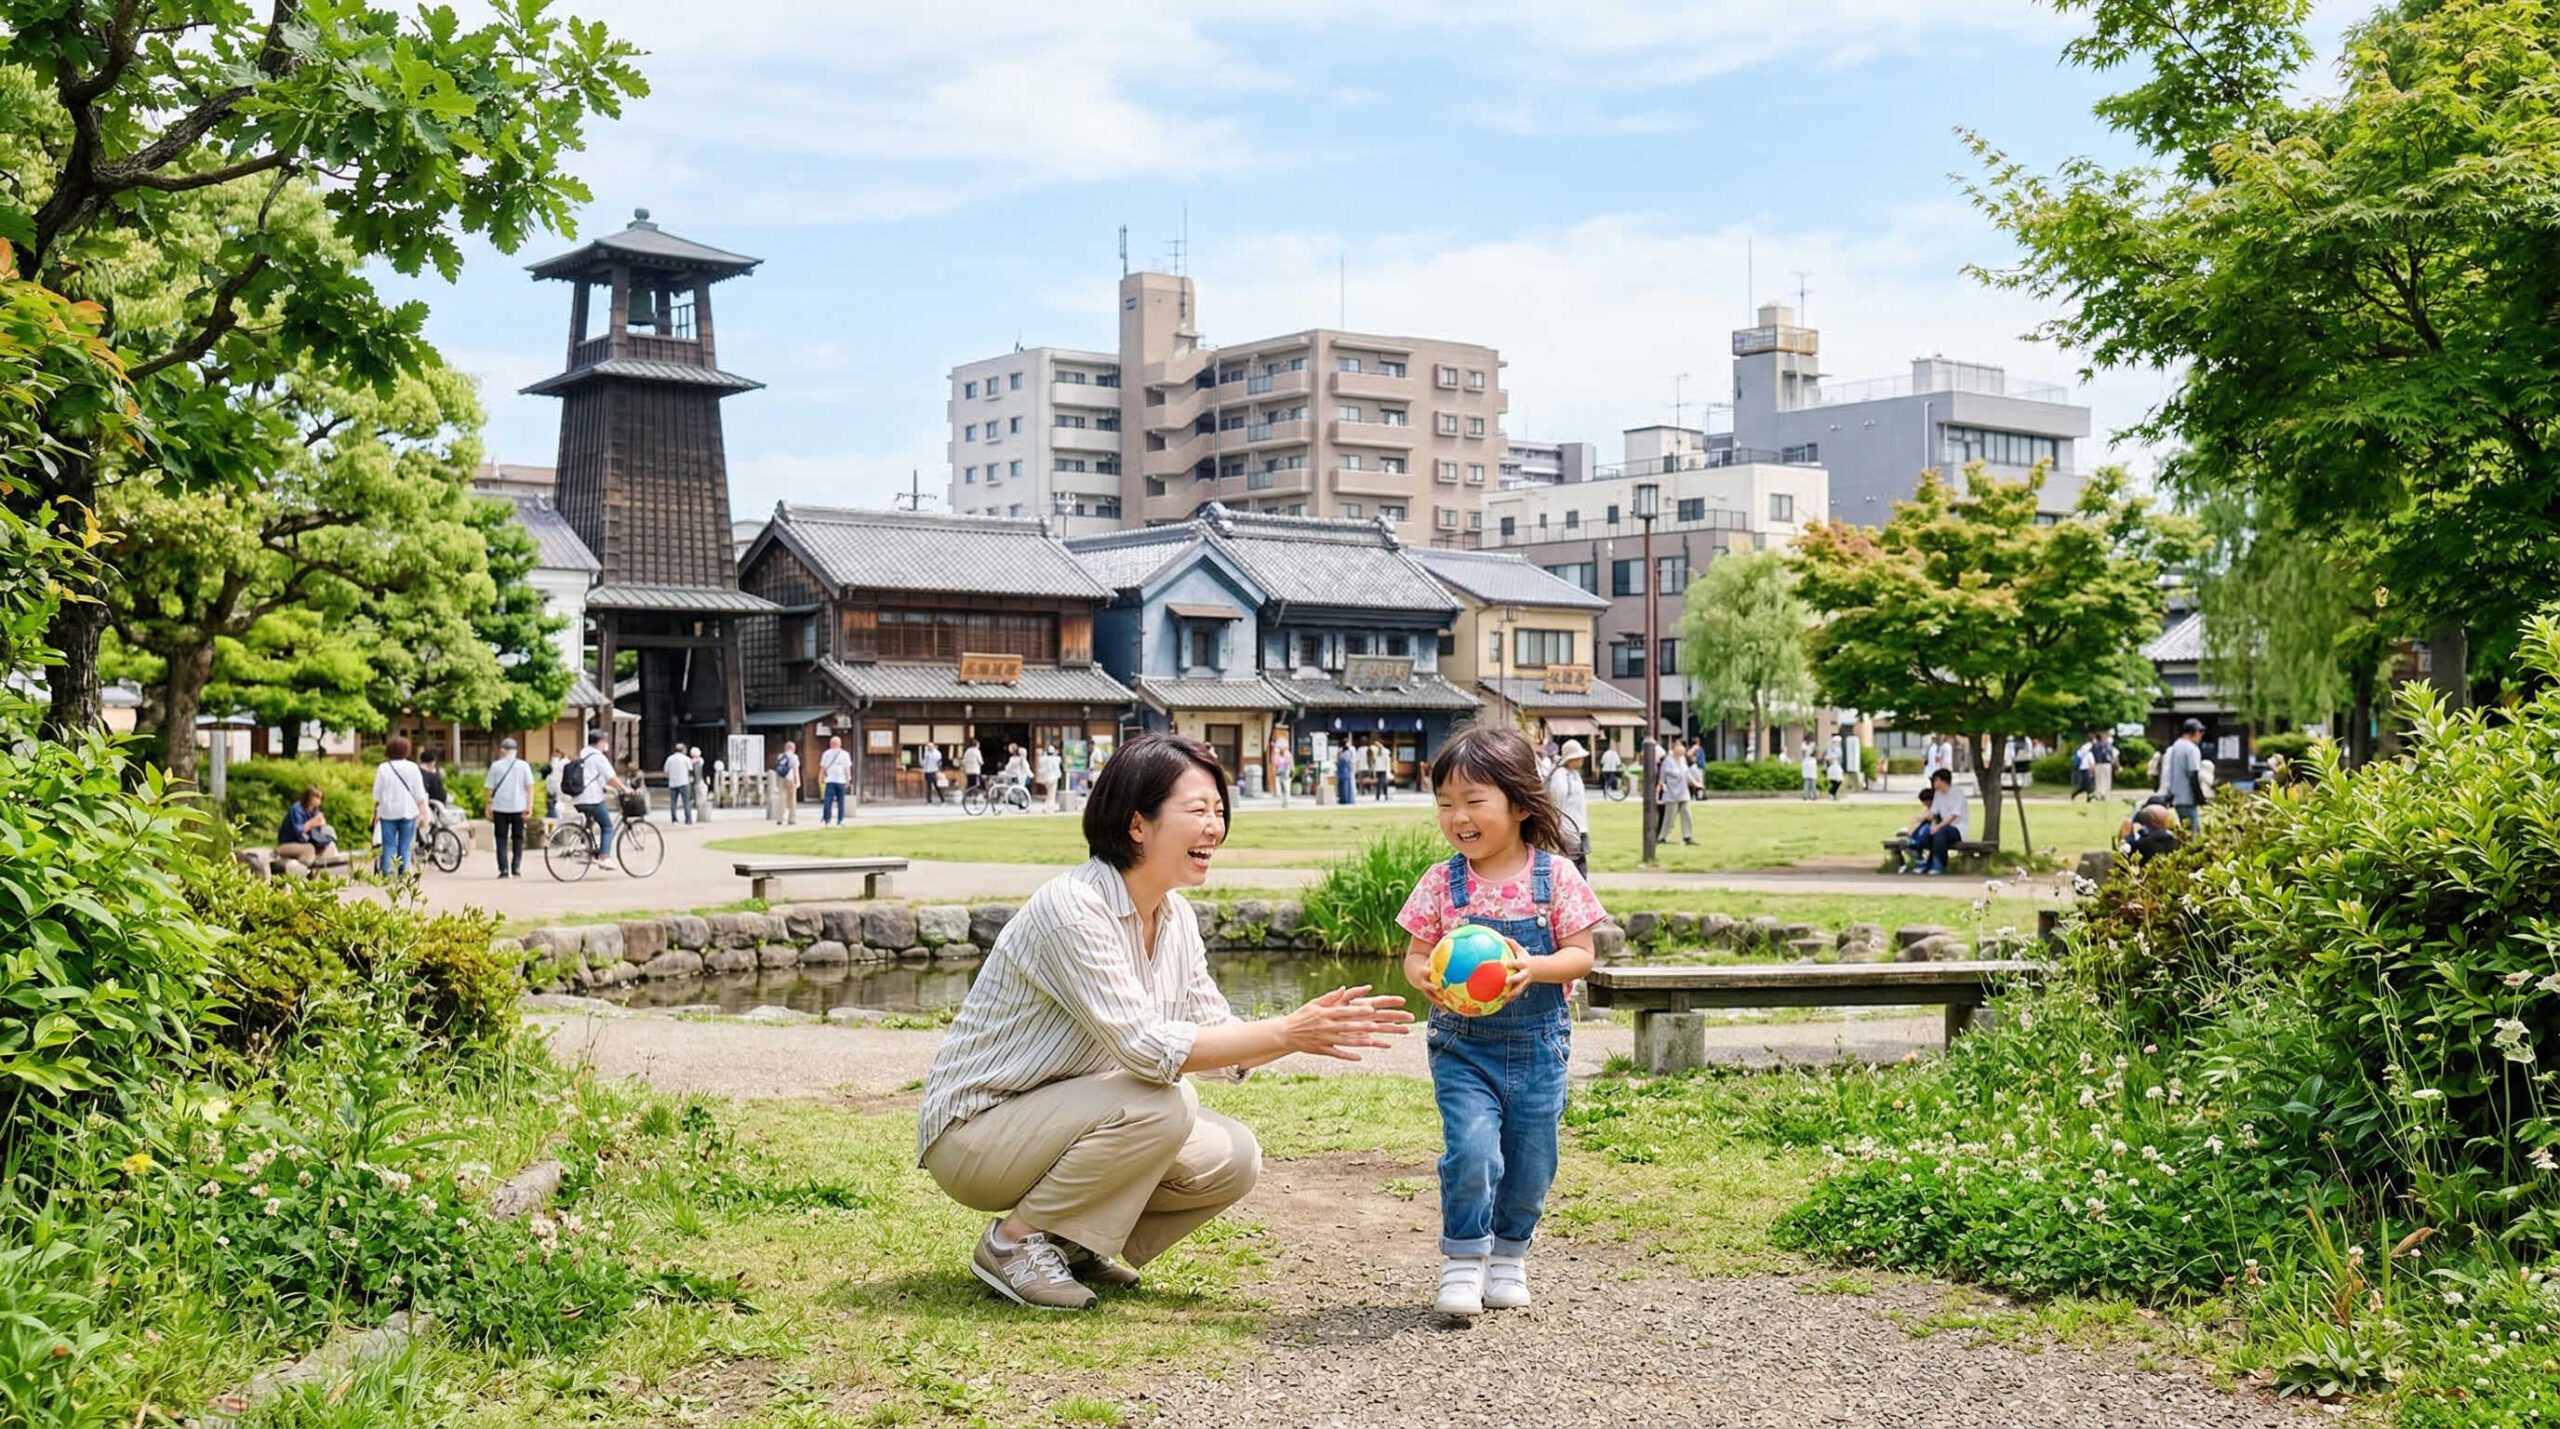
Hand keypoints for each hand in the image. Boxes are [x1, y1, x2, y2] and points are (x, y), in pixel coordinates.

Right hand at [1280, 985, 1412, 1059]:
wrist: (1286, 1033)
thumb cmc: (1302, 1016)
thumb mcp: (1314, 1003)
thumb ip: (1330, 997)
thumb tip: (1345, 989)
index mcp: (1324, 1014)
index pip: (1344, 1011)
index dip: (1358, 1010)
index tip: (1371, 1009)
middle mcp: (1325, 1027)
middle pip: (1347, 1026)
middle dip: (1362, 1026)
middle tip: (1377, 1025)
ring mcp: (1324, 1039)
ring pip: (1344, 1041)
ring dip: (1358, 1042)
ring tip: (1371, 1042)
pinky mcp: (1322, 1050)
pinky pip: (1337, 1054)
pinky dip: (1348, 1056)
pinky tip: (1359, 1057)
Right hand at [1405, 953, 1462, 1015]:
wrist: (1415, 972)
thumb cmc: (1428, 962)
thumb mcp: (1432, 955)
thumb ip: (1442, 951)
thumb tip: (1454, 941)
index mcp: (1424, 971)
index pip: (1424, 969)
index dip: (1427, 969)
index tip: (1430, 970)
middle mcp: (1424, 981)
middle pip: (1427, 984)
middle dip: (1432, 987)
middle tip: (1438, 989)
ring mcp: (1426, 989)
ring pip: (1430, 996)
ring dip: (1436, 1001)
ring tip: (1444, 1006)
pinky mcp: (1429, 994)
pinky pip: (1435, 1001)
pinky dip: (1440, 1006)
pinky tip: (1447, 1012)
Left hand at [1501, 939, 1539, 998]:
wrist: (1539, 970)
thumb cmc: (1525, 959)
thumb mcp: (1521, 951)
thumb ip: (1512, 945)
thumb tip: (1503, 937)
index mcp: (1523, 965)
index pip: (1517, 963)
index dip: (1512, 963)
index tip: (1505, 964)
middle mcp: (1524, 975)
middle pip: (1519, 978)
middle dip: (1513, 980)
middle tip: (1506, 982)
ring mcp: (1524, 982)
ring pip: (1518, 989)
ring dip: (1511, 994)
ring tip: (1504, 999)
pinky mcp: (1522, 988)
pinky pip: (1516, 994)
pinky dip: (1510, 999)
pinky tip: (1502, 1003)